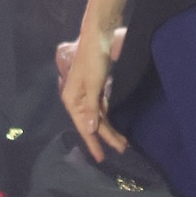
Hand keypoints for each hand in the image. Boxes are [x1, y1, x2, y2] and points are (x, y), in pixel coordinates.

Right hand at [61, 23, 127, 162]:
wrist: (98, 38)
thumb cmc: (93, 61)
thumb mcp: (94, 85)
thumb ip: (92, 108)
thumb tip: (90, 129)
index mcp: (72, 100)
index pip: (84, 127)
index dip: (93, 143)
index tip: (101, 158)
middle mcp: (77, 100)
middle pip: (93, 123)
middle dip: (107, 137)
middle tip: (123, 149)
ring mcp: (86, 95)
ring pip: (98, 117)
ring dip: (109, 129)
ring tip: (122, 141)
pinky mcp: (95, 89)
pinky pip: (101, 108)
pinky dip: (108, 117)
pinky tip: (113, 125)